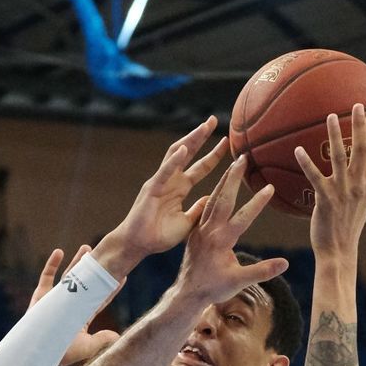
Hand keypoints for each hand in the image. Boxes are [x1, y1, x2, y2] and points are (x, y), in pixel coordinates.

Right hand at [27, 247, 119, 365]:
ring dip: (77, 262)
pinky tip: (59, 251)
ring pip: (68, 277)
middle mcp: (68, 307)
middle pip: (84, 284)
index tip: (120, 276)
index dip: (109, 288)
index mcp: (80, 317)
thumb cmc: (62, 354)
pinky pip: (46, 277)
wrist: (37, 354)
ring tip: (87, 248)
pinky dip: (51, 264)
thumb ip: (101, 340)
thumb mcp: (86, 347)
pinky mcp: (41, 297)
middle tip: (103, 256)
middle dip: (94, 270)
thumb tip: (117, 336)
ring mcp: (54, 300)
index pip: (98, 300)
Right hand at [95, 117, 230, 277]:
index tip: (228, 142)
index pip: (200, 167)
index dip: (213, 155)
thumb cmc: (158, 236)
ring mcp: (161, 182)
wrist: (138, 245)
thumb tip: (210, 199)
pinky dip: (174, 161)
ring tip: (203, 126)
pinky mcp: (151, 189)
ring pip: (176, 155)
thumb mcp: (186, 222)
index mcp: (180, 188)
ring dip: (190, 140)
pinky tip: (185, 149)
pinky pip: (164, 172)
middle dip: (201, 136)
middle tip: (213, 119)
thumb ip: (198, 210)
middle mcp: (171, 180)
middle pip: (189, 153)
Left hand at [173, 156, 287, 308]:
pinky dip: (213, 195)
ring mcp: (200, 229)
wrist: (187, 293)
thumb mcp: (239, 282)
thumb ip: (262, 271)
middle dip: (232, 178)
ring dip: (223, 181)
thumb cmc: (214, 289)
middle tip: (242, 158)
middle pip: (222, 199)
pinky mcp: (195, 232)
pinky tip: (219, 188)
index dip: (257, 203)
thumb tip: (286, 263)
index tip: (270, 187)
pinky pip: (204, 208)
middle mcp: (209, 231)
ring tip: (233, 165)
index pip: (242, 218)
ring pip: (212, 199)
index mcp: (221, 241)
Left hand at [295, 104, 365, 261]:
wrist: (338, 252)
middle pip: (361, 150)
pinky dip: (307, 163)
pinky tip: (298, 149)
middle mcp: (357, 186)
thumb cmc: (348, 232)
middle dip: (360, 126)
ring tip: (331, 117)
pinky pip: (315, 177)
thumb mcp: (363, 211)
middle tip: (357, 105)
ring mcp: (342, 192)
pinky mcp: (326, 200)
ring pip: (340, 157)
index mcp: (365, 187)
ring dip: (336, 135)